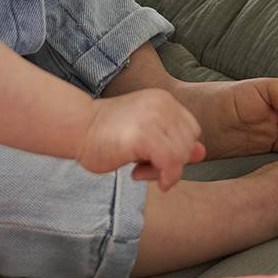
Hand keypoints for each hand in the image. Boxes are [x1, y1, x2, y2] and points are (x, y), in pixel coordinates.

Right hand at [77, 89, 205, 188]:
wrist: (76, 127)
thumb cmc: (107, 134)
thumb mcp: (146, 135)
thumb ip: (173, 142)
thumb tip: (201, 153)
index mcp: (164, 100)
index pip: (191, 130)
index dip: (178, 149)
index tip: (154, 158)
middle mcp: (163, 105)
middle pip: (188, 144)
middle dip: (172, 162)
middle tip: (144, 167)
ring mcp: (155, 118)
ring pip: (182, 155)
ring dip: (164, 171)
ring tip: (138, 170)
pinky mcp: (145, 135)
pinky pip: (171, 163)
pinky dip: (163, 177)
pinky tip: (136, 175)